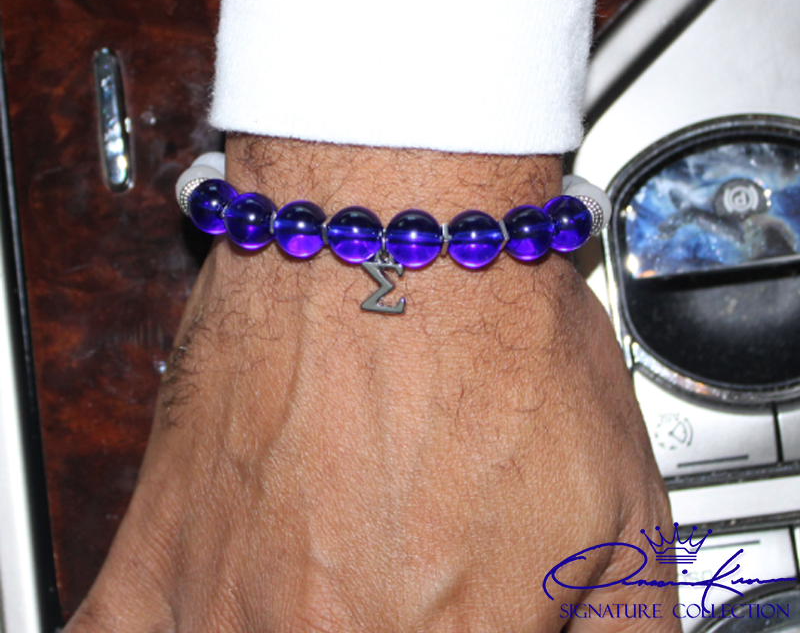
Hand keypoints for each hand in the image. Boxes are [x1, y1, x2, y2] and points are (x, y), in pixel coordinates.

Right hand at [64, 138, 677, 632]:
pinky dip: (174, 628)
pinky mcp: (153, 561)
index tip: (465, 613)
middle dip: (399, 618)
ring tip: (336, 568)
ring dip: (299, 623)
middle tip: (410, 578)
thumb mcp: (626, 515)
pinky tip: (217, 606)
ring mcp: (224, 616)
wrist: (392, 235)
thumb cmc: (500, 346)